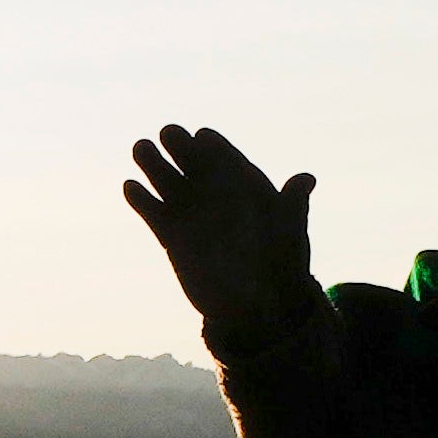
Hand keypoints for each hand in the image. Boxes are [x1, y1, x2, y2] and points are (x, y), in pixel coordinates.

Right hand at [123, 125, 319, 353]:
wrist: (257, 304)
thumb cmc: (281, 263)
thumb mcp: (290, 231)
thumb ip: (292, 205)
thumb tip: (306, 180)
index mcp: (242, 183)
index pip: (223, 154)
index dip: (213, 145)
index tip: (203, 139)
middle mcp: (214, 192)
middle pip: (191, 160)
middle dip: (179, 145)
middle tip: (168, 134)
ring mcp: (191, 212)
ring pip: (167, 180)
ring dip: (152, 163)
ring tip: (141, 148)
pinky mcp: (172, 235)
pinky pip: (153, 212)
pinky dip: (141, 200)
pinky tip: (131, 187)